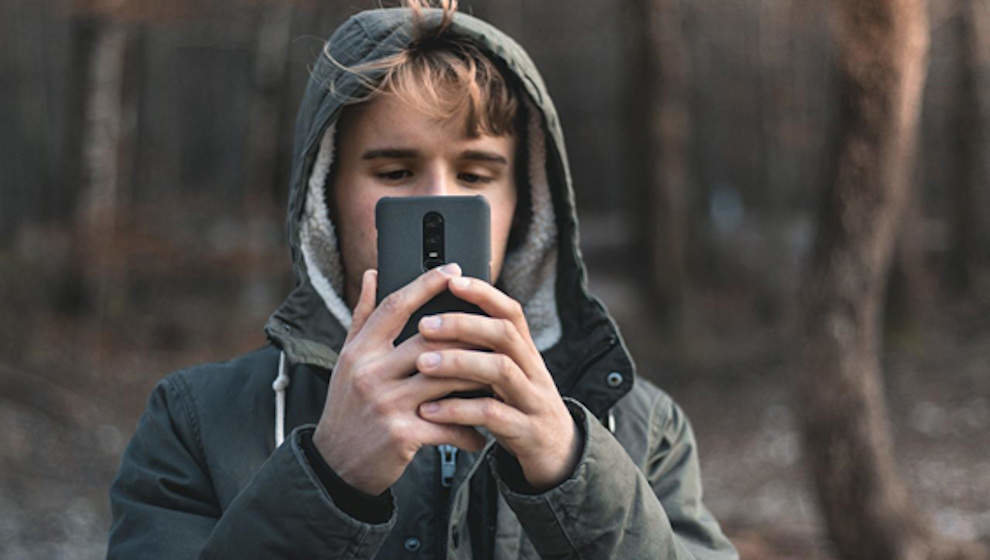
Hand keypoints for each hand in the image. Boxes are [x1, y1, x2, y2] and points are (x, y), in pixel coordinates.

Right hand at [312, 265, 487, 494]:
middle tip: (495, 330)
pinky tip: (480, 432)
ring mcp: (386, 403)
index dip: (426, 285)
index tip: (454, 271)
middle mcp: (371, 373)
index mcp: (360, 351)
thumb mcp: (348, 360)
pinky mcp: (400, 434)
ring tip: (497, 380)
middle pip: (429, 340)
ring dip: (476, 380)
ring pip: (445, 380)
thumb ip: (364, 317)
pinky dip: (468, 429)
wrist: (335, 464)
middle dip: (466, 335)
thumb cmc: (347, 407)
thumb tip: (373, 274)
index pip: (395, 307)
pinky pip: (446, 425)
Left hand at [414, 277, 579, 490]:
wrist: (555, 455)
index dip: (483, 293)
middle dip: (464, 324)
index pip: (510, 311)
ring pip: (501, 370)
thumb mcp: (503, 376)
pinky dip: (458, 410)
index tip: (451, 280)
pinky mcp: (526, 431)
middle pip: (504, 334)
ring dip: (459, 363)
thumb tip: (436, 317)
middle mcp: (532, 370)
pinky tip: (429, 410)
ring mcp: (532, 400)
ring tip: (423, 363)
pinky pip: (492, 416)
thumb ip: (479, 350)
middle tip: (425, 324)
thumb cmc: (517, 408)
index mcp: (524, 353)